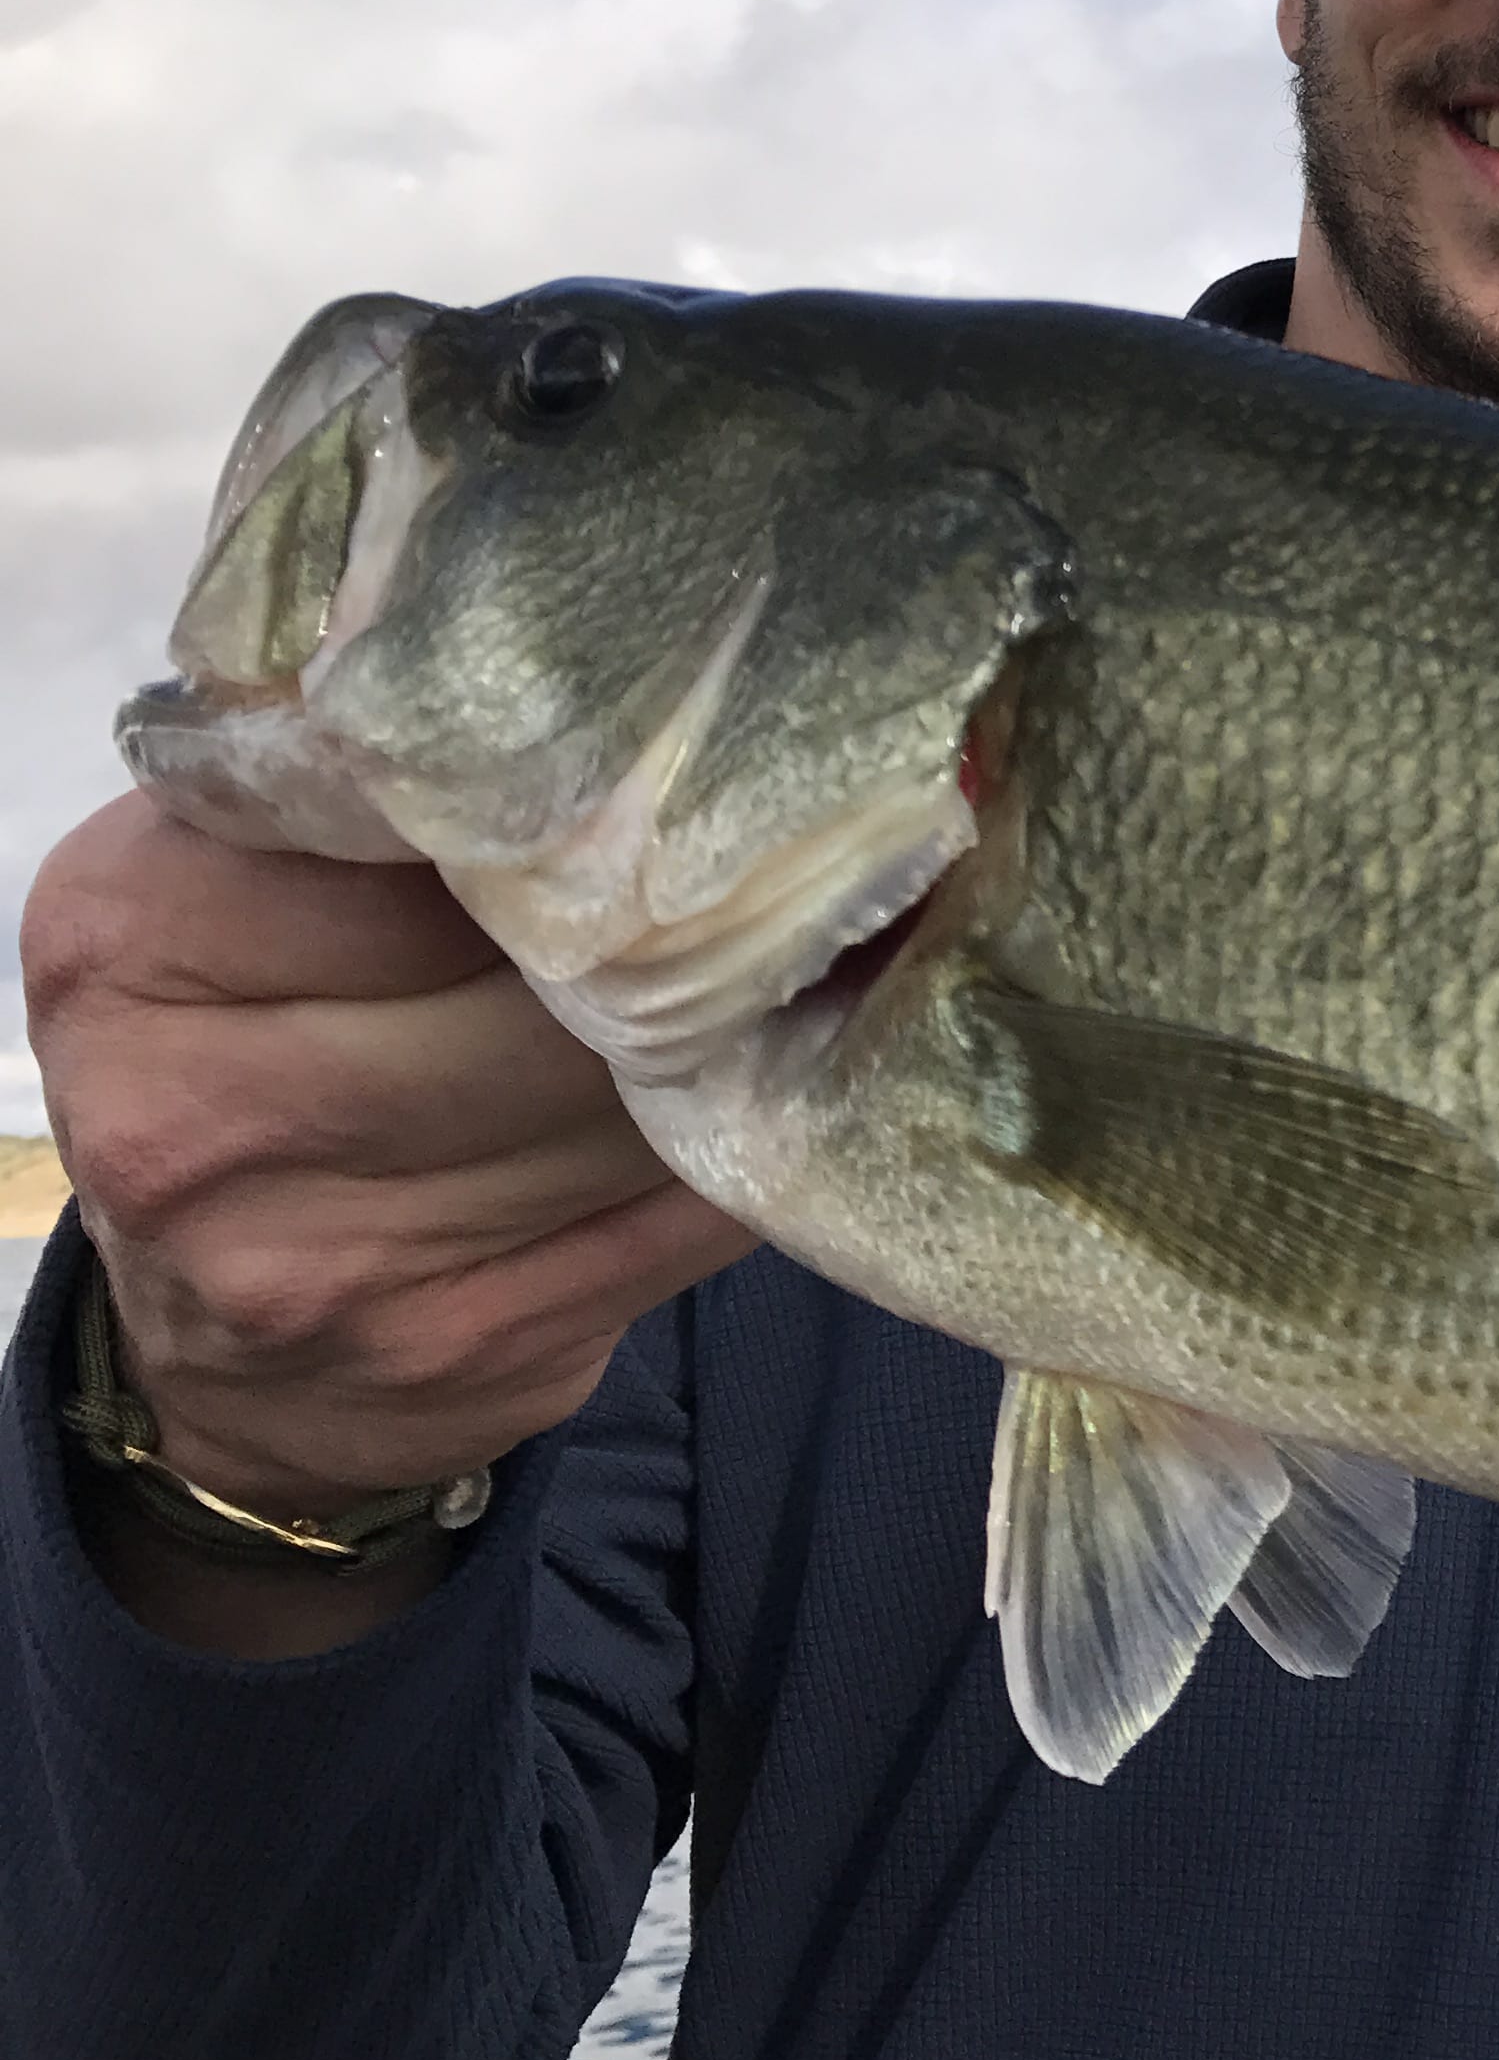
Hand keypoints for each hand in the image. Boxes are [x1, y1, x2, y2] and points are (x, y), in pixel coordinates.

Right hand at [22, 793, 754, 1644]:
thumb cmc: (251, 1052)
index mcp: (132, 942)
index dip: (571, 814)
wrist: (214, 1347)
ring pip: (619, 1110)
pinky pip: (670, 1224)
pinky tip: (790, 1098)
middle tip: (788, 876)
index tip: (680, 779)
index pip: (411, 838)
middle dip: (678, 939)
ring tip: (806, 975)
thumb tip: (602, 709)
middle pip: (533, 988)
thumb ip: (357, 798)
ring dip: (738, 1045)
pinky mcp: (454, 1350)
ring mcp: (317, 1258)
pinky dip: (752, 1155)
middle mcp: (189, 1113)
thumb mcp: (240, 893)